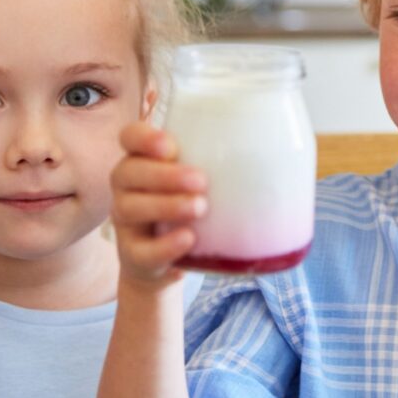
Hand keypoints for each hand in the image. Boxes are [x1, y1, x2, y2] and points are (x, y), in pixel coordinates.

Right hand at [110, 121, 207, 287]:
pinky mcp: (132, 254)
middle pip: (127, 172)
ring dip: (166, 205)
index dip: (144, 138)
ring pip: (130, 208)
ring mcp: (126, 221)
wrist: (166, 259)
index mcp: (142, 160)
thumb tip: (271, 142)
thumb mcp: (197, 179)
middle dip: (164, 175)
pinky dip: (165, 245)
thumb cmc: (188, 205)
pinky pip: (141, 250)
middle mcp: (127, 187)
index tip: (170, 147)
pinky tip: (189, 238)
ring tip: (200, 207)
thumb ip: (216, 159)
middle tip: (201, 181)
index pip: (130, 137)